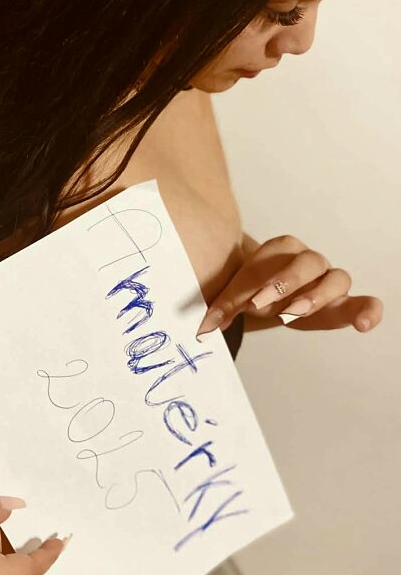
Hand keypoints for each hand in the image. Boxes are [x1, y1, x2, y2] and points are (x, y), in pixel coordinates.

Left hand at [196, 234, 382, 335]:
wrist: (268, 296)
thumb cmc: (255, 290)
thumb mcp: (237, 296)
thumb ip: (225, 307)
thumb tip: (206, 326)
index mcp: (281, 248)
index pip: (271, 257)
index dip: (253, 279)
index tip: (239, 304)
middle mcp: (309, 261)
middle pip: (307, 262)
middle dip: (284, 283)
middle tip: (259, 304)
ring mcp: (329, 280)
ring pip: (337, 278)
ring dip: (316, 296)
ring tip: (295, 313)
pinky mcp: (343, 303)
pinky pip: (365, 302)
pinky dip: (368, 311)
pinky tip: (363, 325)